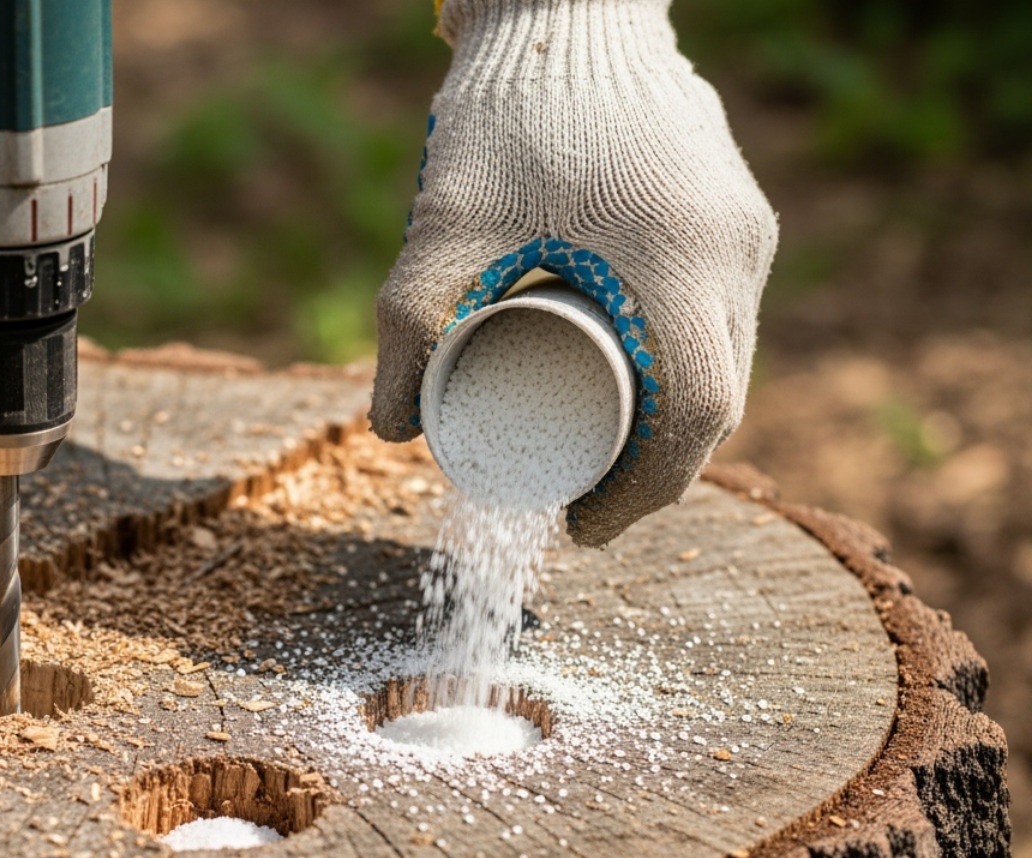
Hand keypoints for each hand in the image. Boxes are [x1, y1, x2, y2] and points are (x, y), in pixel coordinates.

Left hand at [374, 0, 777, 545]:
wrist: (562, 18)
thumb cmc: (501, 124)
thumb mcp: (440, 231)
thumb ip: (405, 329)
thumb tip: (391, 430)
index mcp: (681, 262)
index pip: (693, 418)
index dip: (642, 494)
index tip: (583, 524)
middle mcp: (735, 251)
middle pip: (716, 401)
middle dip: (652, 469)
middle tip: (582, 495)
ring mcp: (747, 228)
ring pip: (726, 359)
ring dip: (669, 418)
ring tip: (597, 446)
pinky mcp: (740, 211)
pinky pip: (724, 314)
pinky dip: (682, 362)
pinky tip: (635, 377)